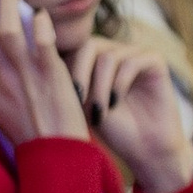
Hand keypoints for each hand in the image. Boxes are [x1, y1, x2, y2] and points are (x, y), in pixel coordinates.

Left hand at [64, 32, 192, 192]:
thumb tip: (38, 63)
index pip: (70, 49)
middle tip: (77, 100)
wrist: (144, 147)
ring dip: (99, 87)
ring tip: (98, 112)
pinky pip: (132, 62)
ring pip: (108, 57)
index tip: (59, 98)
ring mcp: (135, 53)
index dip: (61, 70)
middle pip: (88, 46)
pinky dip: (119, 84)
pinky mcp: (155, 61)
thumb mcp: (79, 104)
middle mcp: (113, 51)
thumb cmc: (108, 128)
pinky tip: (114, 103)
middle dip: (79, 74)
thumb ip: (65, 82)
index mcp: (92, 58)